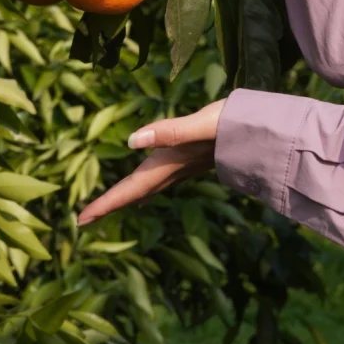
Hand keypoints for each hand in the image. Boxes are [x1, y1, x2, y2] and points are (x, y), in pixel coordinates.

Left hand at [76, 99, 227, 225]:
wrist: (263, 131)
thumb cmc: (232, 124)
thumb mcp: (200, 124)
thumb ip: (170, 132)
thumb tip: (132, 141)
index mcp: (168, 164)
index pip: (130, 189)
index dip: (105, 204)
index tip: (79, 220)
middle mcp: (173, 170)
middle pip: (135, 193)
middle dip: (110, 205)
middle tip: (84, 219)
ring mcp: (183, 167)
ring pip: (147, 188)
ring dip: (126, 197)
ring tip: (107, 206)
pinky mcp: (191, 161)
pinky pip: (160, 180)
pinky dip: (145, 187)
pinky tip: (148, 187)